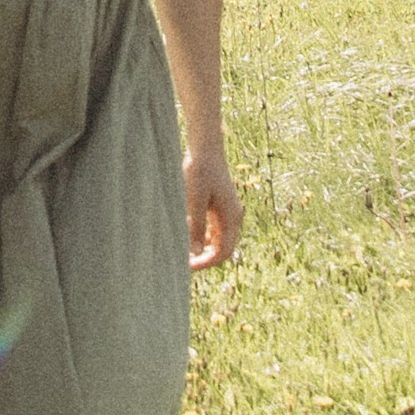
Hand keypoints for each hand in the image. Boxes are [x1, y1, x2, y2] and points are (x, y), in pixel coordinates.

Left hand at [185, 145, 243, 270]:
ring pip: (217, 240)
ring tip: (182, 249)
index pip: (223, 252)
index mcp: (231, 217)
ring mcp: (228, 212)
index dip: (206, 263)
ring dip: (202, 248)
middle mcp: (233, 217)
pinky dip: (202, 236)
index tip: (187, 266)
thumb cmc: (199, 170)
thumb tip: (196, 253)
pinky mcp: (220, 206)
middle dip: (204, 258)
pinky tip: (185, 234)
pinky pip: (213, 230)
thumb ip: (196, 226)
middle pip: (222, 249)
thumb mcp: (195, 199)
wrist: (205, 147)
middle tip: (182, 262)